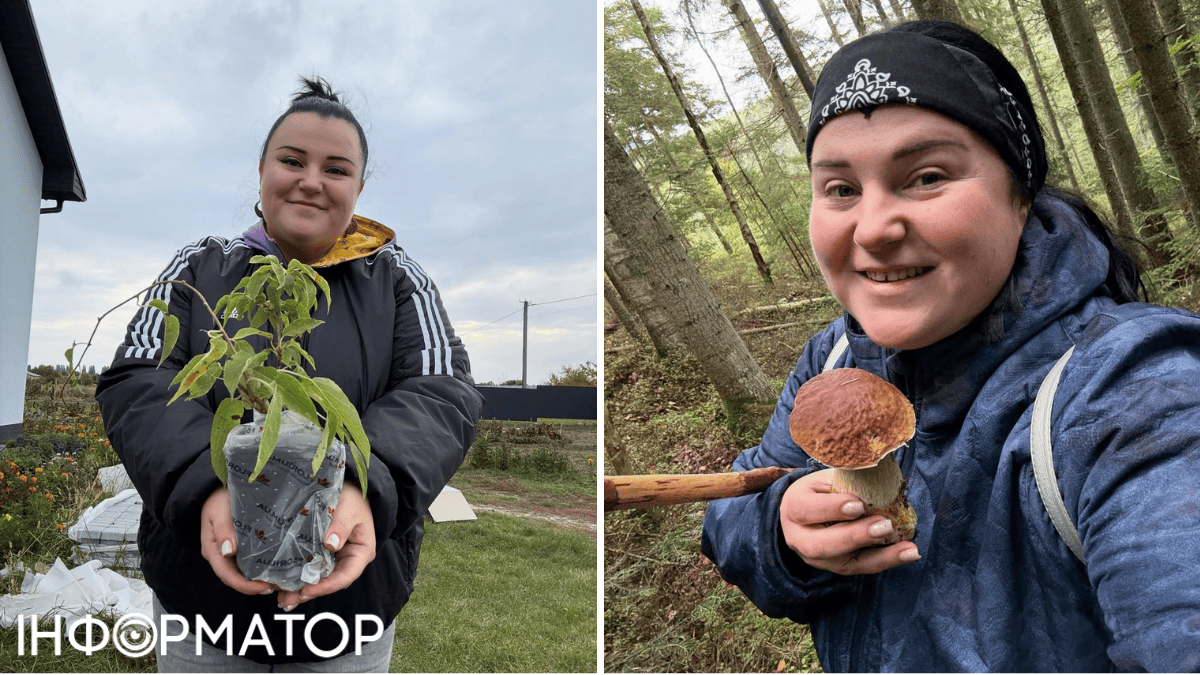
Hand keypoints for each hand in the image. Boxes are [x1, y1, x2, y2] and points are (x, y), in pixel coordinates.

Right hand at [200, 487, 274, 595]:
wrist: (219, 488)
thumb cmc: (219, 499)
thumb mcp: (218, 512)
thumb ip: (223, 530)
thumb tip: (228, 551)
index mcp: (212, 550)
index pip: (227, 575)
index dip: (245, 586)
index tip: (264, 587)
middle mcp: (221, 555)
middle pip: (237, 578)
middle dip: (256, 586)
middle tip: (278, 587)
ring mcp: (231, 552)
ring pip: (244, 572)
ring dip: (260, 579)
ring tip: (280, 581)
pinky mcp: (241, 546)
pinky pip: (251, 562)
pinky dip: (262, 568)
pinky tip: (277, 568)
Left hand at [276, 483, 375, 610]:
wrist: (348, 486)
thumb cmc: (353, 497)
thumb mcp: (350, 508)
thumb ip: (341, 525)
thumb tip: (331, 545)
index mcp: (361, 552)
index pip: (345, 576)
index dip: (327, 586)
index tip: (307, 589)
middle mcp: (347, 559)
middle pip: (329, 582)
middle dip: (308, 593)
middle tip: (286, 600)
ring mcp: (333, 558)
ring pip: (317, 579)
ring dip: (299, 590)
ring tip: (281, 599)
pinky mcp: (320, 553)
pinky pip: (309, 569)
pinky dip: (296, 577)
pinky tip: (280, 586)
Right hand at [780, 469, 919, 575]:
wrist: (806, 511)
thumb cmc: (820, 490)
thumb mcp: (825, 478)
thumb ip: (846, 477)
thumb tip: (878, 468)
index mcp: (793, 508)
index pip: (806, 510)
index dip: (832, 508)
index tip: (859, 503)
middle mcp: (799, 538)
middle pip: (821, 545)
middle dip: (855, 537)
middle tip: (885, 525)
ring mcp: (817, 558)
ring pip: (844, 564)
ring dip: (879, 556)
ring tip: (907, 547)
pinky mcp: (836, 567)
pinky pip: (861, 568)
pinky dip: (887, 561)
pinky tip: (909, 552)